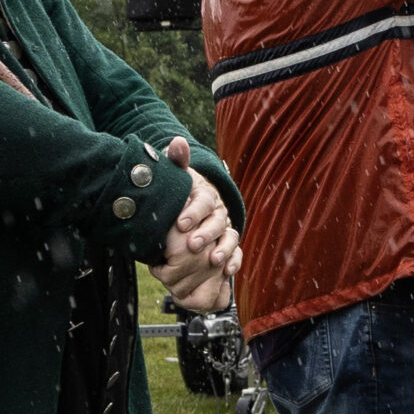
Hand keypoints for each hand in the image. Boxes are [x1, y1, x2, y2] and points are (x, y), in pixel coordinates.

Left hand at [161, 138, 240, 308]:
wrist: (190, 206)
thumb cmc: (181, 192)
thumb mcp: (178, 176)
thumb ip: (177, 160)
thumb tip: (177, 141)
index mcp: (207, 195)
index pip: (205, 201)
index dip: (194, 212)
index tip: (181, 224)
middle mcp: (219, 211)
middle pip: (218, 221)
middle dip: (206, 233)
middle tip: (192, 245)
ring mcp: (226, 228)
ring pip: (230, 237)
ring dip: (223, 249)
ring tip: (213, 260)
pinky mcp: (228, 244)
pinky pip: (236, 253)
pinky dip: (234, 262)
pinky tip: (227, 272)